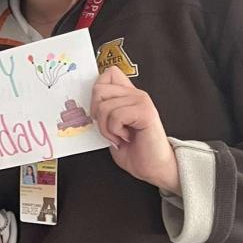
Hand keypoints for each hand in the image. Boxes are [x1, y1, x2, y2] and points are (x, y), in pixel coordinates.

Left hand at [91, 68, 178, 192]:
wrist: (153, 168)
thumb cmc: (134, 151)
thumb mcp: (111, 128)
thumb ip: (104, 111)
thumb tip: (89, 103)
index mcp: (128, 96)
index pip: (109, 73)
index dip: (97, 90)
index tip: (100, 112)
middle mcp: (136, 94)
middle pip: (99, 89)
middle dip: (97, 114)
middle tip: (110, 129)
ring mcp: (142, 101)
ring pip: (105, 106)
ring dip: (106, 128)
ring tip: (120, 136)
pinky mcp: (145, 112)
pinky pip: (116, 116)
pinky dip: (115, 132)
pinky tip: (126, 137)